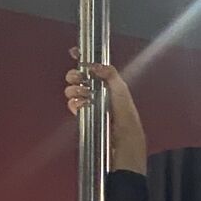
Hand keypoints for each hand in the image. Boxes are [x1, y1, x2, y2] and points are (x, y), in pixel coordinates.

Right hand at [64, 49, 146, 173]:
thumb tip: (96, 65)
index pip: (98, 69)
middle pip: (82, 78)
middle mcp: (102, 95)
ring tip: (79, 94)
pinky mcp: (86, 120)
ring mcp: (93, 107)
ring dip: (74, 89)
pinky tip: (78, 106)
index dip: (86, 59)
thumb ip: (111, 77)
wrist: (123, 149)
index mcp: (113, 87)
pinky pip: (75, 106)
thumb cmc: (127, 122)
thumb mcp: (122, 95)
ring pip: (76, 91)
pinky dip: (74, 103)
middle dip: (76, 76)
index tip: (75, 52)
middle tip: (76, 78)